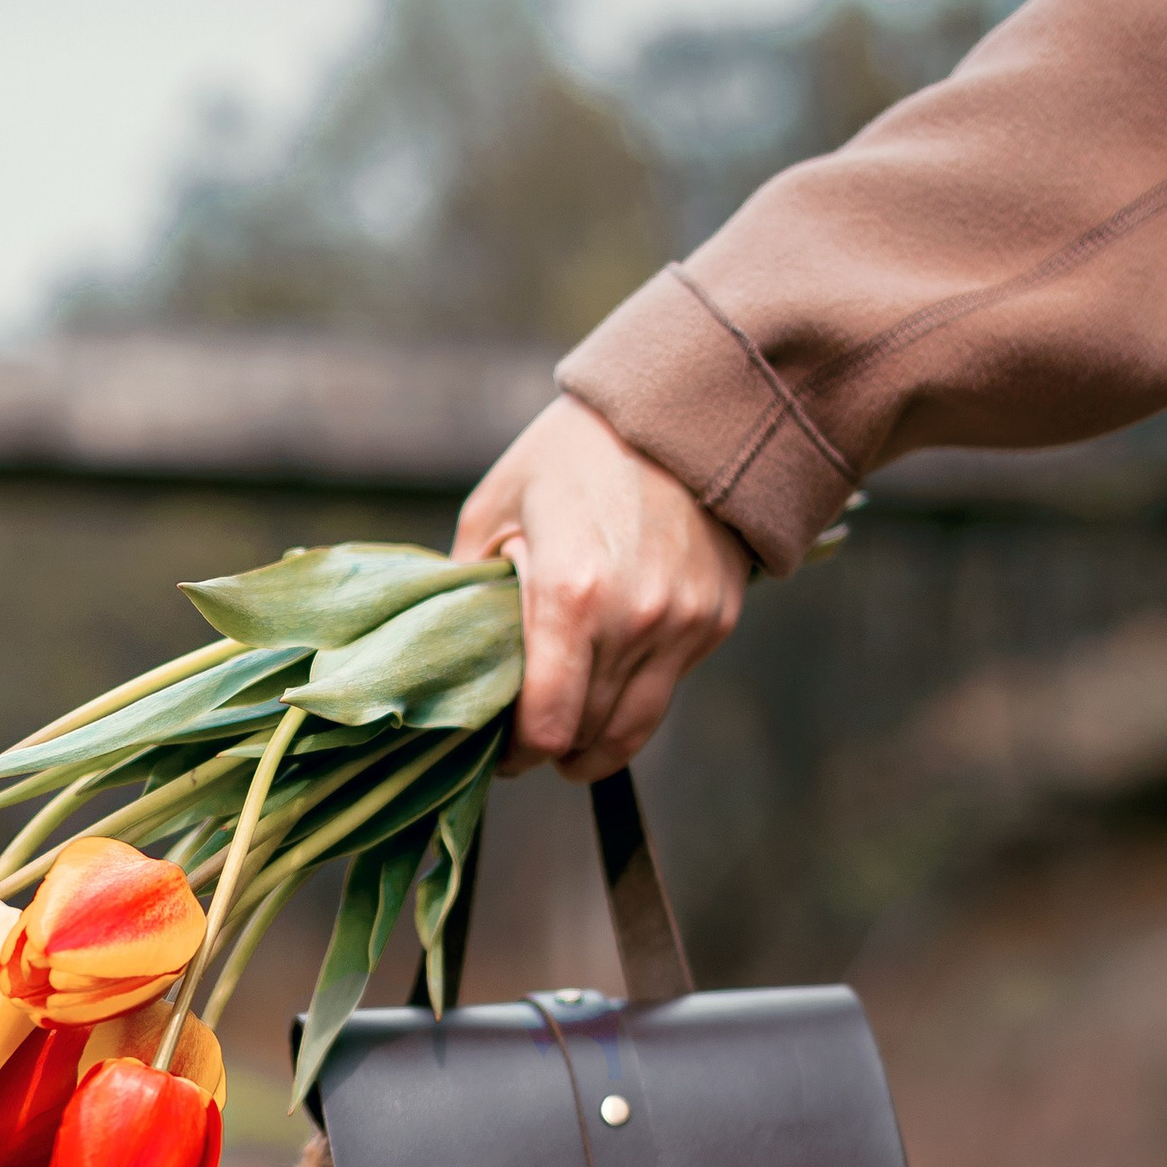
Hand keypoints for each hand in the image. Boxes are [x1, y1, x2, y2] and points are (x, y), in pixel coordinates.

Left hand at [454, 393, 750, 776]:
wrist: (682, 413)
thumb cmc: (572, 455)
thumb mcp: (496, 508)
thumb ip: (470, 589)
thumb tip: (451, 655)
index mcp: (569, 595)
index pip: (546, 723)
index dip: (518, 754)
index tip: (502, 754)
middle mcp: (634, 621)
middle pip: (586, 735)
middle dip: (550, 748)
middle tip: (526, 741)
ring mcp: (683, 625)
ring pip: (631, 728)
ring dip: (593, 742)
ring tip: (568, 738)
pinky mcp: (715, 621)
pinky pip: (666, 688)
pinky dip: (633, 698)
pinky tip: (608, 676)